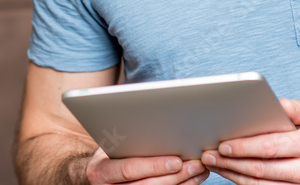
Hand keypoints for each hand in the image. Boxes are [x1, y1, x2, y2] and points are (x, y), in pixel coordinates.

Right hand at [86, 147, 209, 184]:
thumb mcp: (110, 140)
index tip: (176, 160)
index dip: (154, 166)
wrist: (99, 170)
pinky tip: (195, 178)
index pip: (129, 170)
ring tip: (200, 169)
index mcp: (100, 172)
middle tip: (195, 164)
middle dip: (174, 175)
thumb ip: (127, 136)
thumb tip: (156, 120)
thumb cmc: (107, 147)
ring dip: (183, 182)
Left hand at [199, 98, 299, 183]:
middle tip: (209, 155)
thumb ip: (295, 107)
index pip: (271, 147)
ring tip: (215, 166)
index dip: (244, 147)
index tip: (222, 144)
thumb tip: (273, 103)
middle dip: (232, 163)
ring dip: (235, 176)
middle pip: (262, 169)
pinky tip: (233, 174)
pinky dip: (248, 184)